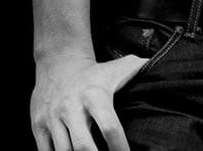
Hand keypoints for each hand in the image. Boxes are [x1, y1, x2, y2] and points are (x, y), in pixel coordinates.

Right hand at [30, 52, 149, 150]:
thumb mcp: (117, 69)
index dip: (120, 149)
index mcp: (95, 95)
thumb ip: (139, 71)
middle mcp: (72, 107)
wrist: (58, 61)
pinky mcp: (37, 126)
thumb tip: (164, 70)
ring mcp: (53, 117)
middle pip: (84, 147)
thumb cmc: (94, 73)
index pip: (110, 128)